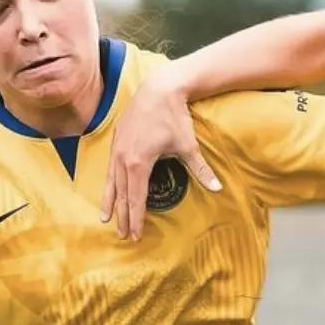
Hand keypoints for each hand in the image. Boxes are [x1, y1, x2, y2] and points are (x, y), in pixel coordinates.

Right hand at [101, 62, 221, 241]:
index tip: (136, 234)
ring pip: (111, 183)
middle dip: (123, 216)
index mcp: (139, 164)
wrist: (158, 89)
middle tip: (125, 235)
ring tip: (107, 219)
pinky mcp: (116, 141)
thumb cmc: (173, 117)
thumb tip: (217, 188)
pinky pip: (110, 169)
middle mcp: (123, 159)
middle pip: (122, 194)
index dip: (136, 218)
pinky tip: (109, 190)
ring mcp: (117, 150)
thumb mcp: (187, 145)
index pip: (136, 198)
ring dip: (110, 202)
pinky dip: (108, 183)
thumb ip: (200, 169)